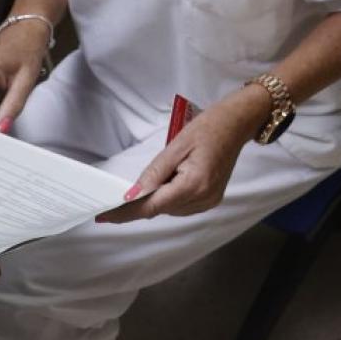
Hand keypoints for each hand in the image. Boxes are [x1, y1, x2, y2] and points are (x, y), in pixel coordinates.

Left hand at [96, 87, 266, 223]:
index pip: (152, 207)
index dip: (126, 213)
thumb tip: (130, 196)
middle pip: (161, 209)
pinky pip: (181, 205)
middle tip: (127, 186)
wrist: (237, 123)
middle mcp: (203, 199)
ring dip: (159, 196)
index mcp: (194, 185)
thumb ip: (153, 174)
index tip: (104, 216)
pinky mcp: (211, 200)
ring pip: (170, 209)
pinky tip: (173, 178)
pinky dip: (171, 196)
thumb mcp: (175, 146)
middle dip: (142, 200)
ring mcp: (209, 202)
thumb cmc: (207, 127)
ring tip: (168, 169)